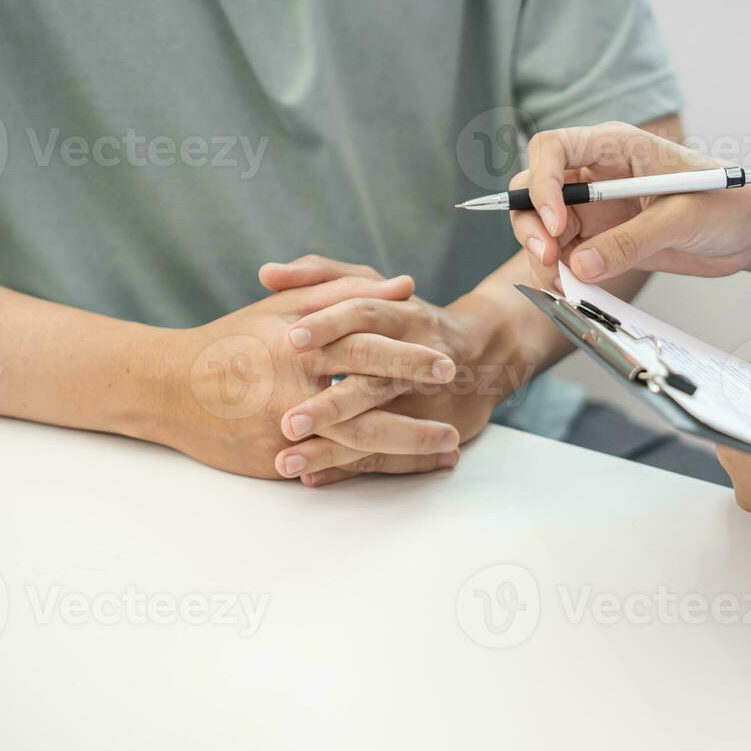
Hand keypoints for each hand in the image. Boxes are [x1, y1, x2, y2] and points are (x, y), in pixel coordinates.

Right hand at [157, 258, 460, 480]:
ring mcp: (282, 429)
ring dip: (407, 448)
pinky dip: (373, 470)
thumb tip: (403, 284)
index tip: (445, 360)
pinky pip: (332, 468)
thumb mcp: (285, 308)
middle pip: (365, 402)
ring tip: (448, 450)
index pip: (362, 347)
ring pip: (356, 443)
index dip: (406, 356)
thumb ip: (345, 291)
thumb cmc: (232, 341)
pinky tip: (407, 470)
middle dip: (415, 410)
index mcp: (297, 344)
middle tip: (458, 423)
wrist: (166, 388)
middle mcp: (290, 388)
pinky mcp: (274, 461)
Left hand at [259, 256, 527, 486]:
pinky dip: (348, 468)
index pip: (364, 315)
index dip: (329, 326)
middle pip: (374, 383)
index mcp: (401, 314)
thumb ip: (321, 276)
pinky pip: (388, 457)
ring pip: (378, 427)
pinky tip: (311, 476)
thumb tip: (266, 274)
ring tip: (287, 463)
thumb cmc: (406, 319)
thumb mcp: (373, 287)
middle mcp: (416, 357)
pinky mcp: (426, 433)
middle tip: (288, 424)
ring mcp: (422, 402)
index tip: (289, 341)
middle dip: (330, 406)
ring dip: (331, 448)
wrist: (483, 355)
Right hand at [509, 122, 750, 323]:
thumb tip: (580, 265)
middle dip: (532, 226)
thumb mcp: (683, 218)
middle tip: (549, 261)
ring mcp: (597, 209)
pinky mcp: (603, 241)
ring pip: (544, 228)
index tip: (554, 224)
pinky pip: (567, 257)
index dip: (542, 184)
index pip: (553, 150)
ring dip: (543, 256)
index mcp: (615, 146)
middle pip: (535, 190)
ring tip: (564, 285)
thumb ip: (631, 240)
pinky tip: (575, 291)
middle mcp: (597, 174)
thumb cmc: (729, 203)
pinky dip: (562, 276)